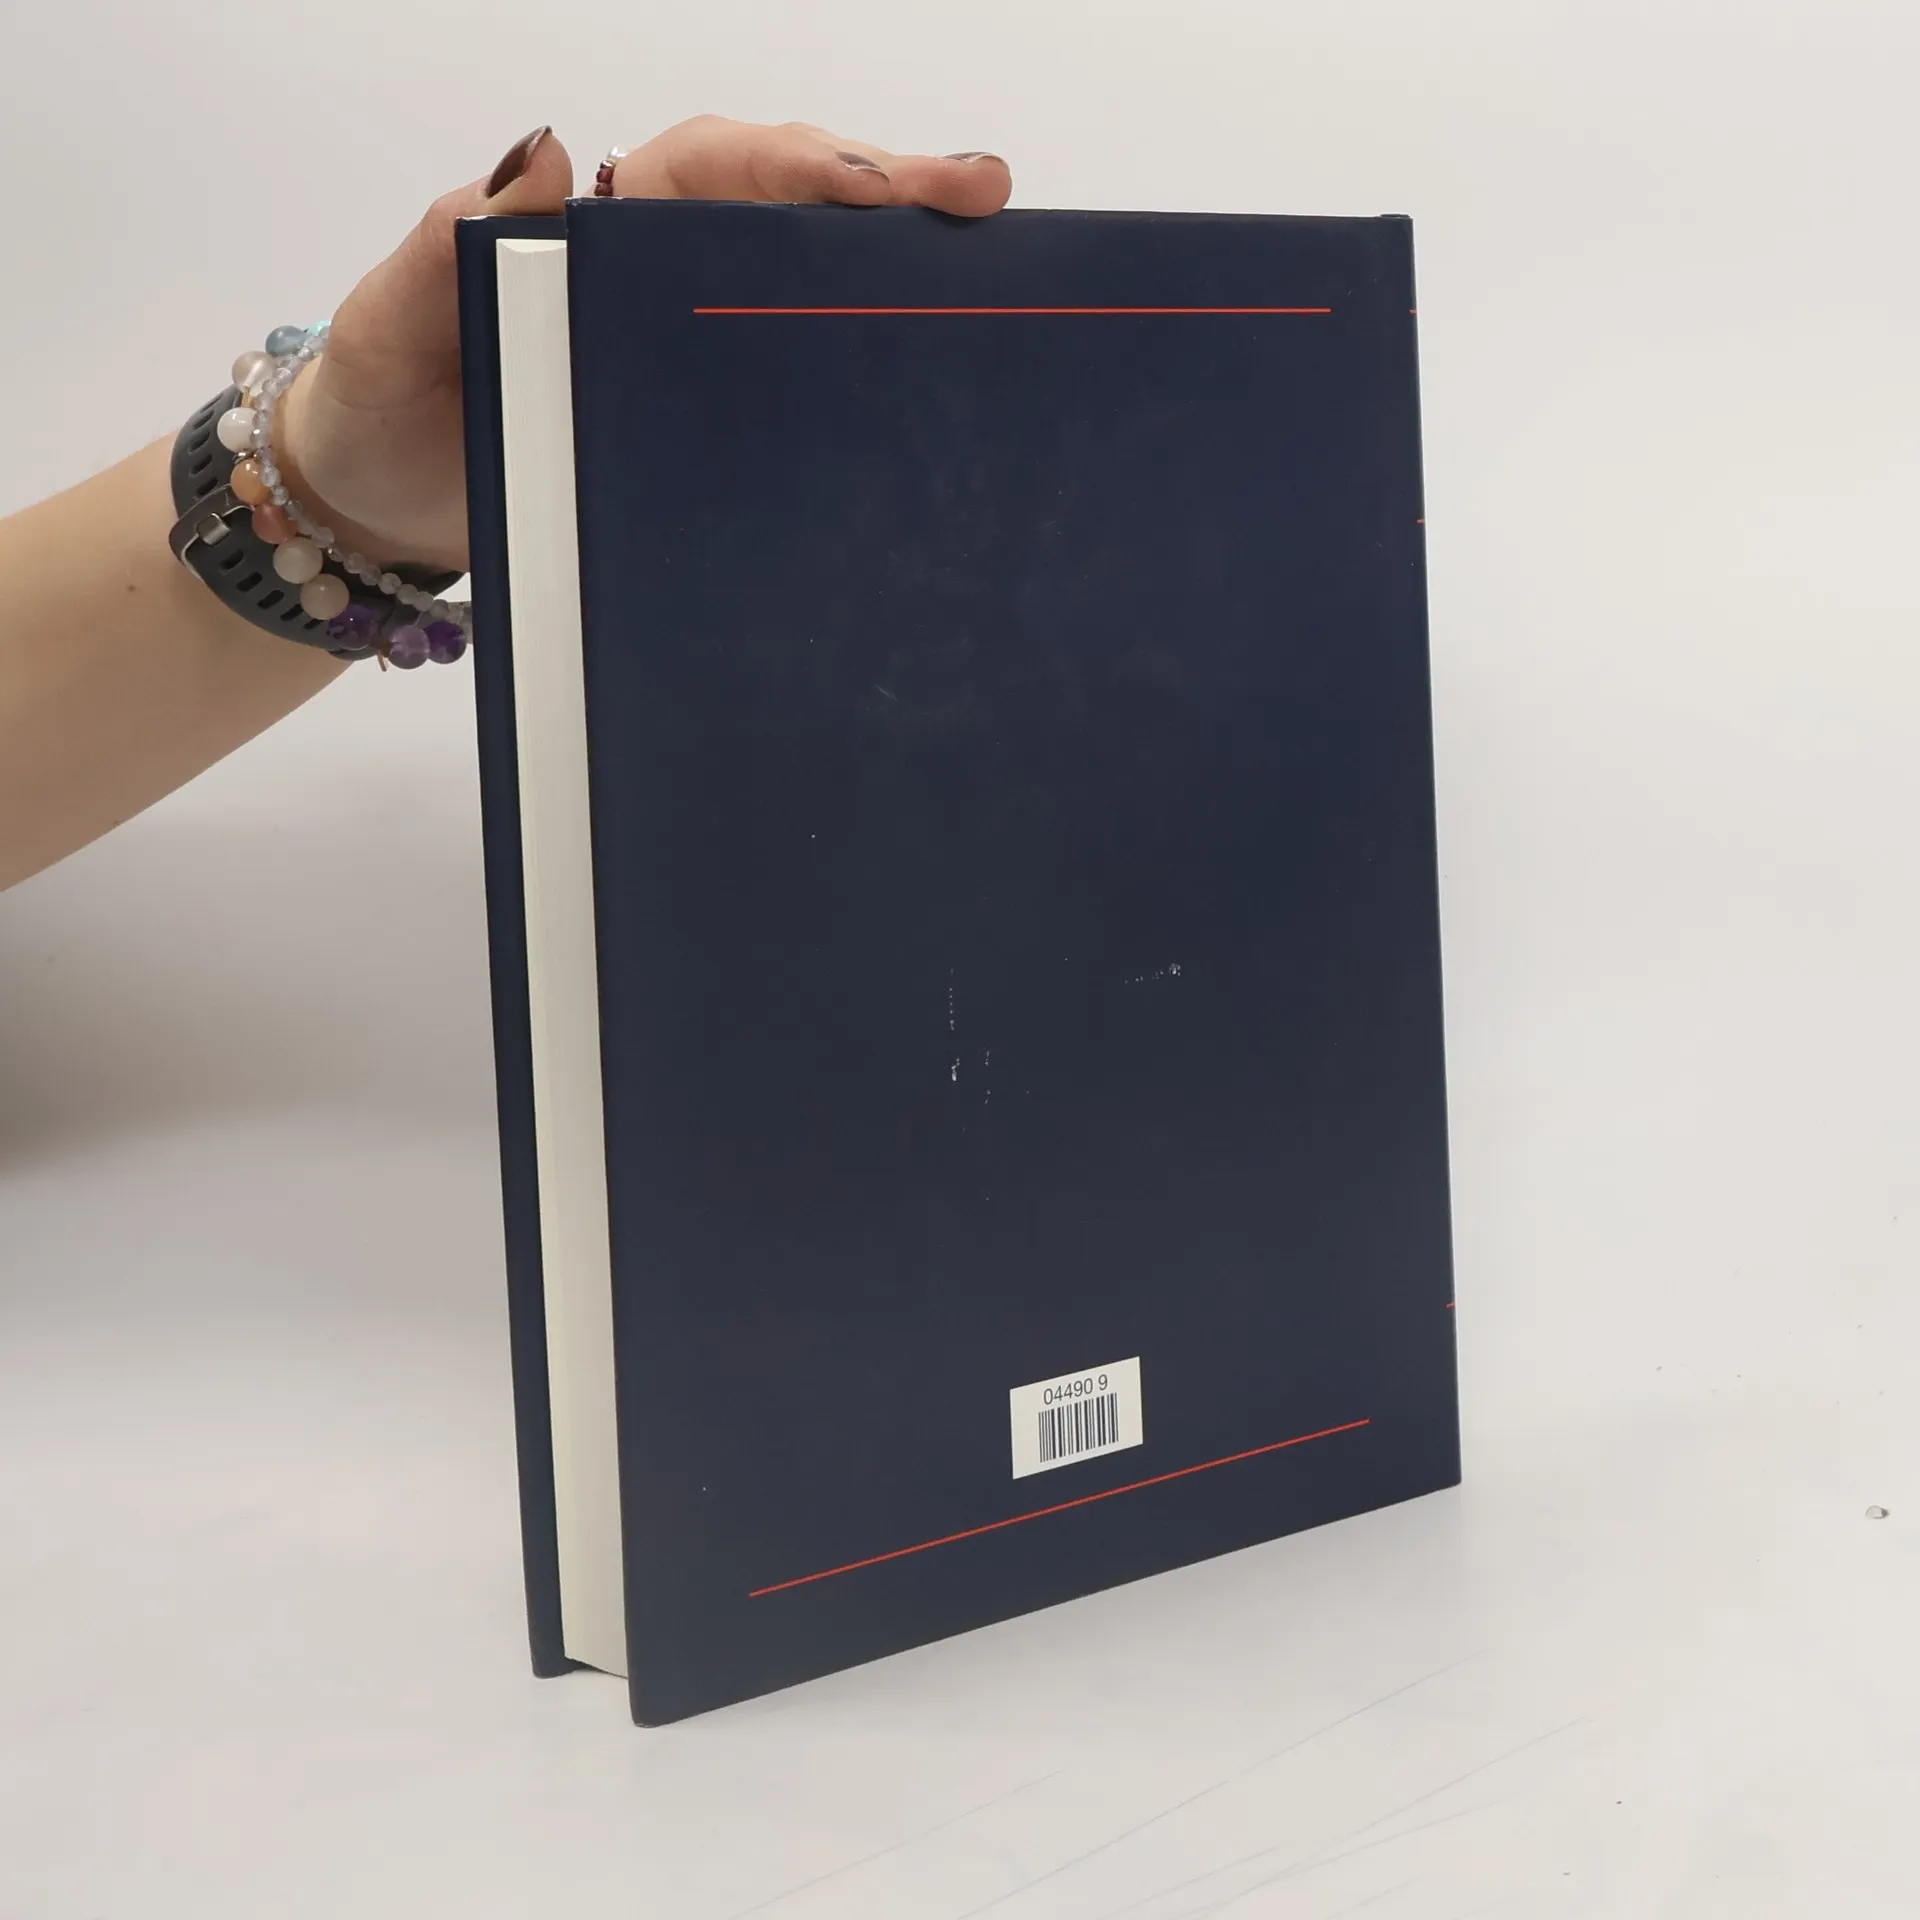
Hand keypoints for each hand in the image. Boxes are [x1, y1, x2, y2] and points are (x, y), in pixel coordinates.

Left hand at [275, 121, 1012, 573]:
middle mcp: (656, 279)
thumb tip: (548, 151)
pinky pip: (783, 397)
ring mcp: (682, 362)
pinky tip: (922, 393)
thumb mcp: (392, 320)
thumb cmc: (377, 407)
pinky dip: (854, 382)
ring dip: (892, 284)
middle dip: (891, 199)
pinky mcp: (693, 440)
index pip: (715, 169)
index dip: (800, 165)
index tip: (875, 186)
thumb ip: (449, 239)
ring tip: (992, 280)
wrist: (367, 515)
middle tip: (983, 202)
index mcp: (596, 229)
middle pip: (791, 216)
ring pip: (802, 299)